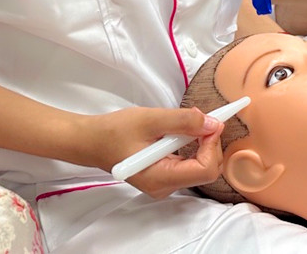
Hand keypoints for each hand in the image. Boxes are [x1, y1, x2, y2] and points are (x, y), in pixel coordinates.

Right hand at [85, 106, 224, 198]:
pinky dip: (194, 146)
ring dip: (202, 143)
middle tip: (200, 119)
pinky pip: (191, 163)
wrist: (93, 141)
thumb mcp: (151, 119)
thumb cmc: (115, 131)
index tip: (209, 122)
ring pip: (202, 166)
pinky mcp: (165, 176)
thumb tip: (214, 124)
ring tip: (184, 124)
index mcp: (160, 178)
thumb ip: (184, 121)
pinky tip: (180, 132)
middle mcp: (164, 187)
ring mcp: (165, 184)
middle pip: (207, 169)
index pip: (206, 169)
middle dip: (210, 143)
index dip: (213, 144)